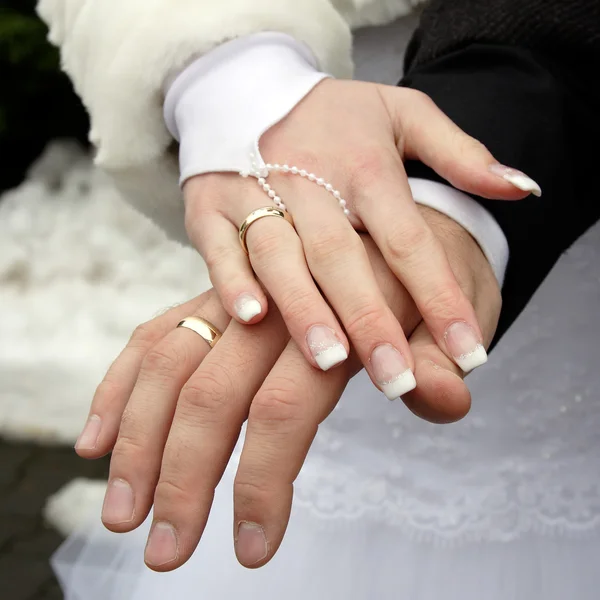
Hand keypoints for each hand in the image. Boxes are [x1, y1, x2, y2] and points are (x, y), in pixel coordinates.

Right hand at [75, 207, 500, 570]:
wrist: (394, 226)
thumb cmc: (420, 284)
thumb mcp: (449, 316)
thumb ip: (436, 361)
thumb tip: (442, 395)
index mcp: (333, 315)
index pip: (284, 406)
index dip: (264, 481)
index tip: (252, 546)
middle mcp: (273, 301)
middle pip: (210, 391)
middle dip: (183, 476)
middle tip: (166, 551)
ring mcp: (234, 296)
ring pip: (168, 364)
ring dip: (139, 442)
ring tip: (123, 512)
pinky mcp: (210, 297)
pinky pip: (154, 336)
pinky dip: (121, 388)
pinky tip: (99, 439)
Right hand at [184, 80, 530, 395]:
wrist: (246, 89)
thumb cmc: (333, 117)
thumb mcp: (403, 114)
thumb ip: (461, 152)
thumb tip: (522, 188)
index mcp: (364, 162)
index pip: (407, 237)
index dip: (438, 294)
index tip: (469, 351)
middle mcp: (309, 179)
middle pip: (342, 255)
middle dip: (369, 318)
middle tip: (397, 379)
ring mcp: (253, 191)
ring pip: (280, 255)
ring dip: (302, 307)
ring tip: (329, 362)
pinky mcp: (209, 205)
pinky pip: (219, 247)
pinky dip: (232, 281)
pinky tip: (252, 319)